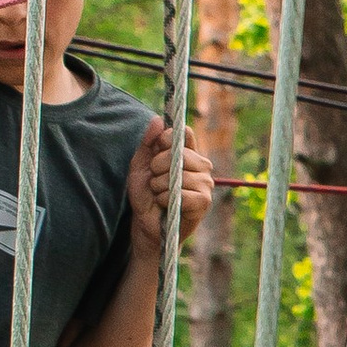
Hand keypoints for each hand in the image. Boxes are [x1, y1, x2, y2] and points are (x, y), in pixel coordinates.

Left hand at [128, 117, 213, 253]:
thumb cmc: (146, 195)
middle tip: (155, 181)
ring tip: (159, 195)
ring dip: (159, 186)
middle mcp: (202, 166)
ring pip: (177, 175)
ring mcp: (206, 184)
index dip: (167, 138)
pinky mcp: (204, 202)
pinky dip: (165, 199)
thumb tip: (158, 120)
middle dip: (157, 167)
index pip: (184, 134)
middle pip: (178, 153)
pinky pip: (180, 193)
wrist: (147, 225)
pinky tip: (165, 205)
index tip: (156, 148)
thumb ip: (148, 143)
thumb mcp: (140, 166)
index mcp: (188, 154)